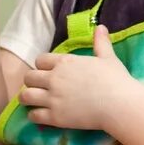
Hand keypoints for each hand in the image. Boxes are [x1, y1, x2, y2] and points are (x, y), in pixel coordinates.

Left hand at [21, 26, 136, 130]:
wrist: (118, 104)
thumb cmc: (115, 79)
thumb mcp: (108, 57)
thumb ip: (100, 42)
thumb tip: (101, 27)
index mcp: (65, 62)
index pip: (40, 60)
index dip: (43, 66)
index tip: (49, 71)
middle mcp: (54, 78)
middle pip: (29, 77)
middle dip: (33, 82)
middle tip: (41, 87)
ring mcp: (52, 98)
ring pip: (25, 96)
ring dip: (29, 98)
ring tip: (36, 101)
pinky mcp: (54, 117)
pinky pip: (33, 116)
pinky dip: (35, 116)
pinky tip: (42, 115)